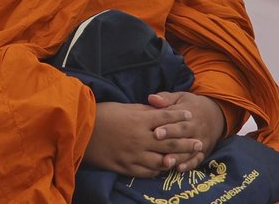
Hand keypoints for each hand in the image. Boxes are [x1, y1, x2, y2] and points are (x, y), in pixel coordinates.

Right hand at [84, 101, 206, 177]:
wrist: (79, 131)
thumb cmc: (99, 115)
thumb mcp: (121, 107)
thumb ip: (141, 110)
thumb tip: (157, 110)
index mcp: (138, 120)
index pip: (165, 118)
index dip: (178, 116)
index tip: (189, 115)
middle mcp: (139, 138)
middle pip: (169, 142)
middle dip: (186, 142)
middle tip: (199, 142)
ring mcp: (133, 155)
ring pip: (161, 160)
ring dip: (176, 159)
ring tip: (186, 158)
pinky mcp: (125, 166)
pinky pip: (147, 171)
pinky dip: (157, 169)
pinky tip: (163, 167)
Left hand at [146, 92, 226, 173]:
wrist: (215, 115)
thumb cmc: (190, 105)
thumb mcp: (180, 97)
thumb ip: (166, 98)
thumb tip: (151, 98)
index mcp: (189, 114)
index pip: (177, 121)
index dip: (167, 127)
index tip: (156, 132)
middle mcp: (196, 129)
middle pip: (183, 136)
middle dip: (171, 141)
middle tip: (158, 145)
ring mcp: (201, 141)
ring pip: (190, 150)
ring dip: (178, 157)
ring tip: (166, 162)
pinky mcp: (203, 151)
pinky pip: (197, 159)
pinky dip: (189, 165)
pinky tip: (179, 168)